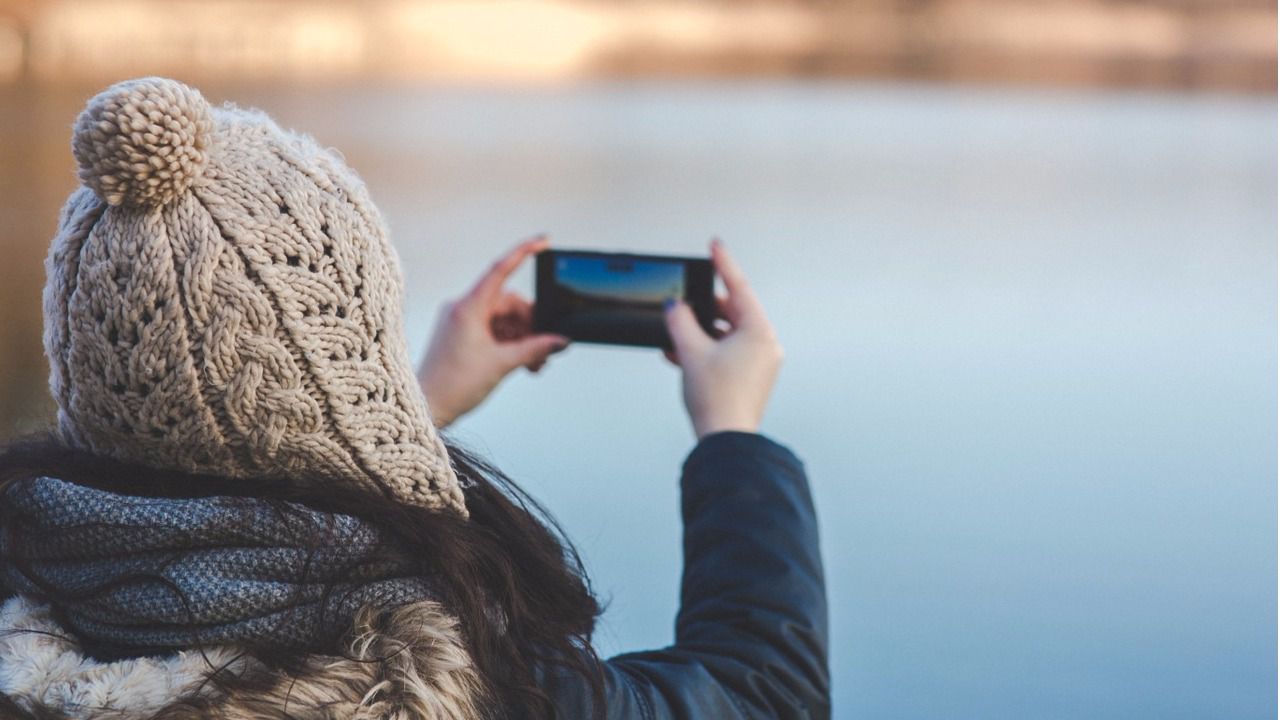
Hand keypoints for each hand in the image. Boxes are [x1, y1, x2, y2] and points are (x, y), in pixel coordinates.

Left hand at [418, 236, 568, 426]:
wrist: (426, 408)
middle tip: (545, 350)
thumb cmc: (454, 386)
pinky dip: (509, 343)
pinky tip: (521, 363)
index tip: (544, 240)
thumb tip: (560, 341)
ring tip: (534, 364)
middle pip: (508, 303)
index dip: (523, 252)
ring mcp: (459, 320)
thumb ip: (535, 349)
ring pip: (503, 319)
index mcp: (468, 307)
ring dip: (522, 338)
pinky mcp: (459, 333)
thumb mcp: (502, 365)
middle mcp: (461, 308)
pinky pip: (492, 329)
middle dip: (531, 324)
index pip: (500, 270)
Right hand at [664, 240, 782, 439]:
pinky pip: (727, 354)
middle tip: (683, 304)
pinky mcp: (751, 379)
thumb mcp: (690, 351)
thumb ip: (680, 321)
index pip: (739, 288)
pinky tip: (681, 356)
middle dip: (703, 310)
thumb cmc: (716, 398)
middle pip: (732, 313)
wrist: (726, 441)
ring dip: (699, 334)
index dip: (723, 264)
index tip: (714, 245)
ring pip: (727, 335)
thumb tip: (676, 306)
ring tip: (675, 337)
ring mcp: (760, 364)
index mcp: (759, 332)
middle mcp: (765, 345)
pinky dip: (706, 351)